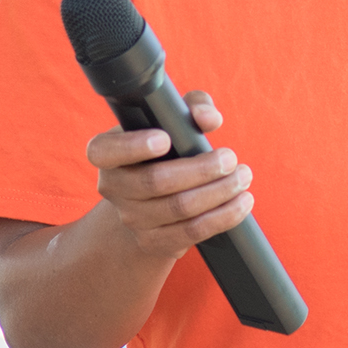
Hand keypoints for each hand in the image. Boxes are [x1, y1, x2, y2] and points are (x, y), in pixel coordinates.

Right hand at [87, 92, 253, 261]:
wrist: (152, 200)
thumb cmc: (165, 148)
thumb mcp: (173, 119)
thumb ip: (192, 106)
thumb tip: (207, 117)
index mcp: (106, 152)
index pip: (103, 151)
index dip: (132, 146)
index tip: (166, 139)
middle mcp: (113, 187)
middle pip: (155, 182)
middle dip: (201, 170)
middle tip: (230, 158)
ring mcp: (132, 218)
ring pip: (179, 208)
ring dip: (219, 192)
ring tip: (243, 177)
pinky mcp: (155, 241)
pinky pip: (192, 232)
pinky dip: (223, 216)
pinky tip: (242, 202)